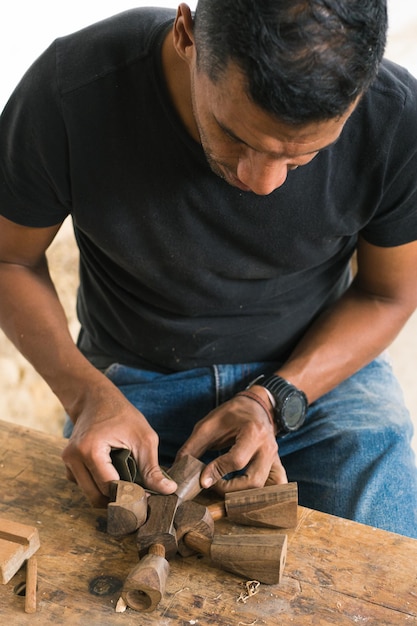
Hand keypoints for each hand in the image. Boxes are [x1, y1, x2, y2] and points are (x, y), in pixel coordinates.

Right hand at [61, 380, 176, 505]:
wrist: (96, 399)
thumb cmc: (122, 414)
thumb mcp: (143, 438)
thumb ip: (153, 468)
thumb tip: (169, 490)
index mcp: (90, 450)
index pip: (108, 487)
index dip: (128, 495)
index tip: (145, 495)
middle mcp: (73, 458)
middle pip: (96, 496)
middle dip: (117, 498)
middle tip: (137, 493)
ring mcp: (68, 462)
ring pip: (89, 493)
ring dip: (107, 493)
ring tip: (126, 481)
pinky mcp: (69, 464)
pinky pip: (84, 485)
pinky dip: (98, 485)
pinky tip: (113, 473)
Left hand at [176, 391, 287, 494]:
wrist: (255, 406)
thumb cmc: (231, 414)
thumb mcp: (209, 424)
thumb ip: (193, 446)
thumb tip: (179, 468)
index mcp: (253, 432)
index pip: (236, 460)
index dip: (216, 471)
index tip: (202, 479)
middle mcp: (268, 447)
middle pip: (253, 481)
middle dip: (229, 490)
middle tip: (212, 485)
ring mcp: (275, 458)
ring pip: (265, 489)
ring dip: (244, 496)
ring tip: (225, 490)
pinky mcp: (277, 465)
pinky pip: (277, 486)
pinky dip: (264, 496)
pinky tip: (246, 496)